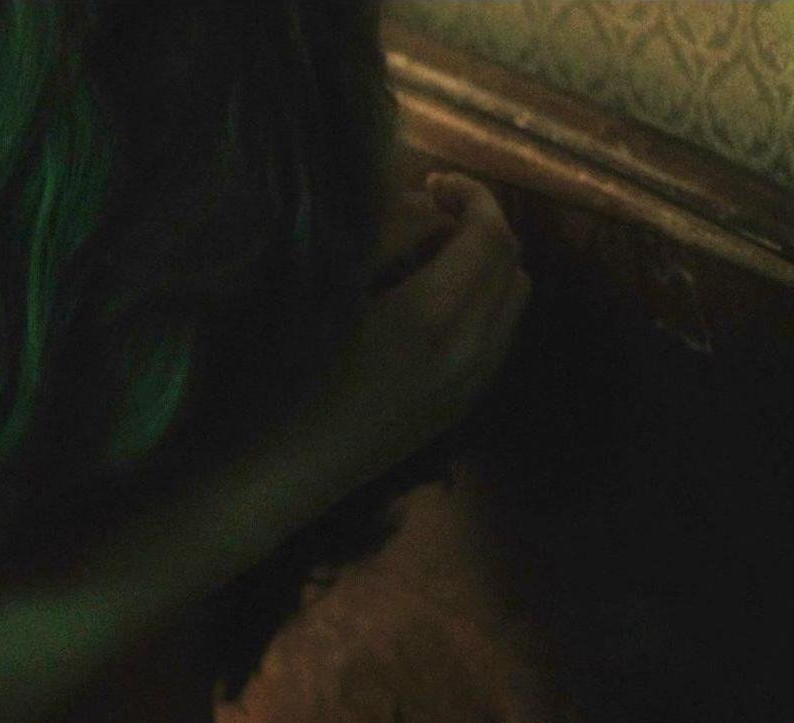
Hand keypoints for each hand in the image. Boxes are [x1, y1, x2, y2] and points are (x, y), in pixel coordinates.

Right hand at [302, 172, 528, 483]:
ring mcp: (469, 384)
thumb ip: (384, 237)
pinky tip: (435, 301)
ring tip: (435, 251)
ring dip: (488, 265)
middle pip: (512, 265)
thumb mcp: (328, 289)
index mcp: (435, 315)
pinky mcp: (458, 407)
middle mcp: (470, 350)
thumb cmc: (284, 375)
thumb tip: (422, 206)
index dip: (471, 194)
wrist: (280, 472)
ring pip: (513, 304)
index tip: (432, 180)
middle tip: (433, 208)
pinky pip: (498, 338)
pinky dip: (484, 303)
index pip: (490, 235)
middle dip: (483, 225)